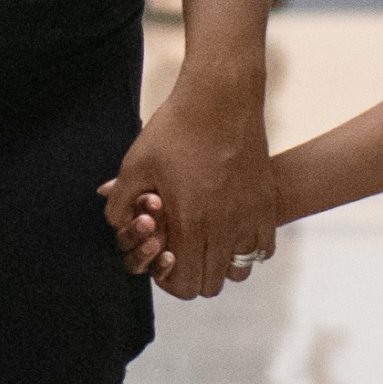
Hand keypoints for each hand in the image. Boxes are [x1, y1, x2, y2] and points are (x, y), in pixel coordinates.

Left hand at [104, 93, 275, 299]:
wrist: (221, 98)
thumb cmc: (176, 128)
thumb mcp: (136, 163)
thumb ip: (121, 202)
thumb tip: (116, 224)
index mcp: (189, 221)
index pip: (186, 284)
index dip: (169, 281)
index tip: (163, 260)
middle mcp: (223, 226)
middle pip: (211, 284)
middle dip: (193, 276)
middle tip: (182, 252)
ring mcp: (249, 217)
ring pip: (239, 271)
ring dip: (221, 264)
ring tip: (207, 243)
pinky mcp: (266, 204)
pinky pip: (263, 249)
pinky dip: (247, 248)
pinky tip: (232, 229)